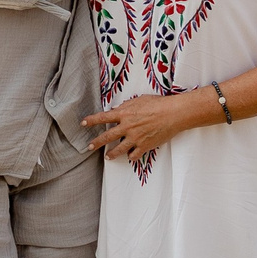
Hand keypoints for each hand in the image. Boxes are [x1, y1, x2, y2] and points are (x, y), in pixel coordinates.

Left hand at [85, 91, 205, 161]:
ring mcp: (135, 138)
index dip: (91, 120)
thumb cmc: (158, 104)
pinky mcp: (144, 146)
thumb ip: (127, 106)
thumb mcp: (140, 100)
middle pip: (107, 136)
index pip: (103, 117)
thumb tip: (118, 110)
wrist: (173, 114)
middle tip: (89, 146)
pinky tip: (130, 156)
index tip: (83, 123)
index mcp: (124, 114)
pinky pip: (134, 155)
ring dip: (111, 154)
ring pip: (118, 149)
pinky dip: (131, 156)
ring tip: (107, 157)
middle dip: (96, 142)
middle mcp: (127, 127)